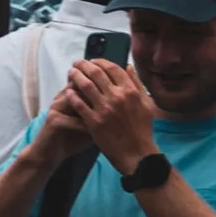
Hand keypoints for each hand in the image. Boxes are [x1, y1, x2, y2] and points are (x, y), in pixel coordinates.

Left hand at [60, 53, 158, 175]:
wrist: (137, 155)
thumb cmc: (143, 130)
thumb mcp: (147, 104)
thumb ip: (137, 84)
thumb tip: (128, 66)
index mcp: (130, 92)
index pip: (112, 68)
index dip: (100, 61)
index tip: (93, 61)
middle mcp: (117, 97)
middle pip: (96, 73)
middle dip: (84, 65)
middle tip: (77, 63)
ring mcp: (104, 109)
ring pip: (85, 85)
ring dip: (76, 76)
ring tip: (71, 73)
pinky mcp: (94, 122)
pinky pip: (79, 103)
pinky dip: (72, 95)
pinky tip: (69, 91)